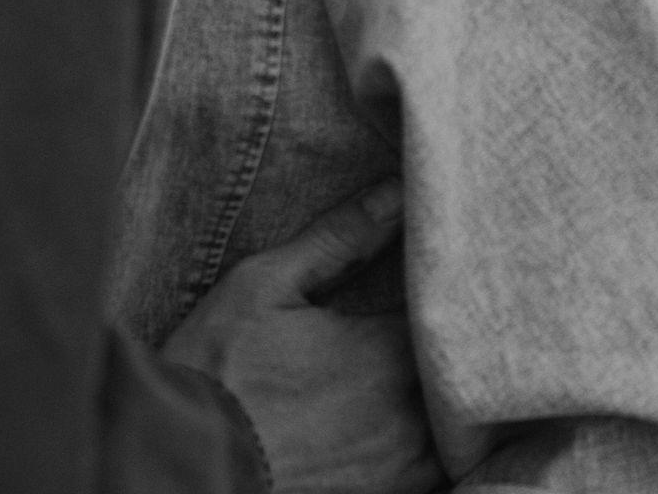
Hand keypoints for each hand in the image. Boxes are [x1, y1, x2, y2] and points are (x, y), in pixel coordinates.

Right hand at [161, 183, 444, 493]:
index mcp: (386, 354)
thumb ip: (339, 237)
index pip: (454, 307)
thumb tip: (396, 192)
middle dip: (461, 334)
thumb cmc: (220, 364)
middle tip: (442, 307)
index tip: (444, 262)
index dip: (452, 282)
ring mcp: (407, 465)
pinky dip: (442, 434)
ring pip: (463, 420)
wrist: (188, 458)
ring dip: (455, 387)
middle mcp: (411, 415)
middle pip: (469, 366)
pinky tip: (413, 409)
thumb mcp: (267, 283)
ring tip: (427, 357)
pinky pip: (445, 462)